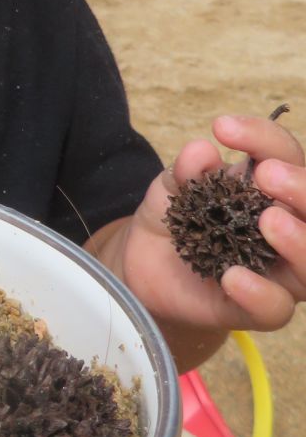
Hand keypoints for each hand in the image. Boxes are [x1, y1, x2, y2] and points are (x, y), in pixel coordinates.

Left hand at [120, 113, 304, 339]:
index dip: (264, 138)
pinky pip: (276, 308)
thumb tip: (201, 151)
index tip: (222, 128)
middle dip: (303, 188)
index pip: (287, 157)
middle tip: (268, 174)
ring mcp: (278, 272)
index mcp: (274, 190)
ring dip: (301, 239)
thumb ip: (186, 171)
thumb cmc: (177, 217)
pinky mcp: (257, 308)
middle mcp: (289, 228)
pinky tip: (233, 276)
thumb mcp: (173, 187)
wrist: (147, 267)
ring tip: (269, 220)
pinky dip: (261, 292)